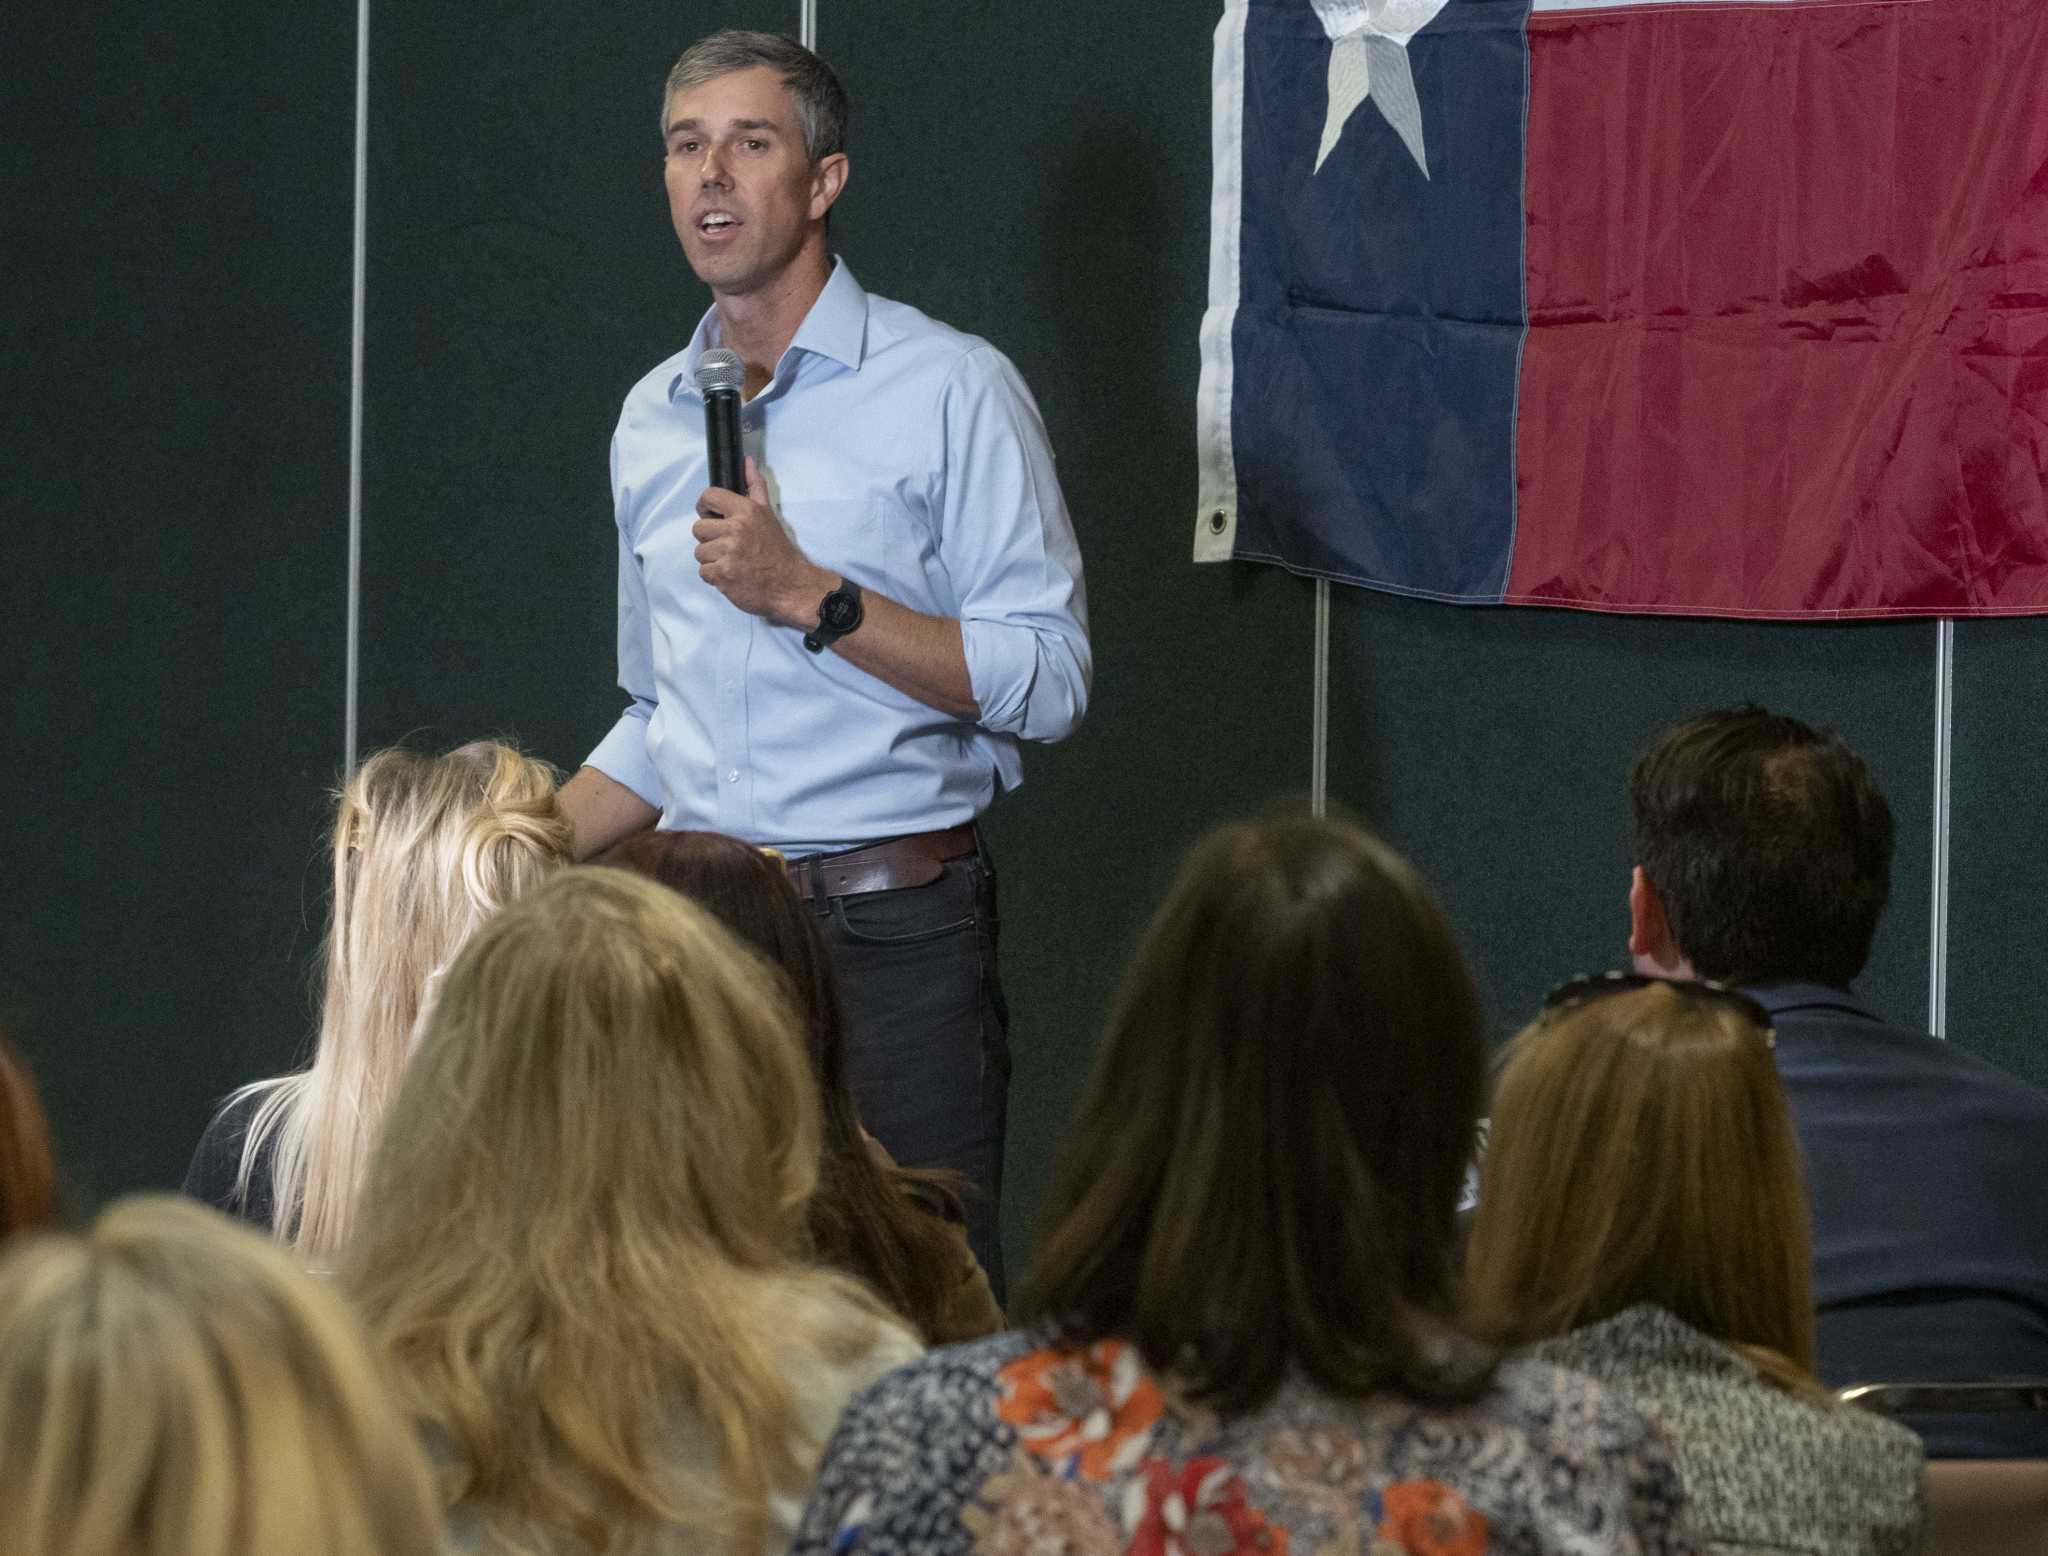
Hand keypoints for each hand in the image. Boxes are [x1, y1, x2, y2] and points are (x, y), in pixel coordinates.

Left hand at [692, 457, 831, 624]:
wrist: (790, 584)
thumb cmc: (777, 550)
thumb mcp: (768, 513)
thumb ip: (755, 486)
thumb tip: (747, 461)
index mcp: (746, 511)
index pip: (708, 496)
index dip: (706, 508)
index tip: (712, 517)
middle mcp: (736, 529)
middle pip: (699, 528)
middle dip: (711, 539)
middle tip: (730, 546)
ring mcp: (729, 553)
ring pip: (700, 552)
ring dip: (713, 559)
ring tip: (733, 561)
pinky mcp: (723, 574)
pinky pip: (703, 572)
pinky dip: (715, 576)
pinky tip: (732, 574)